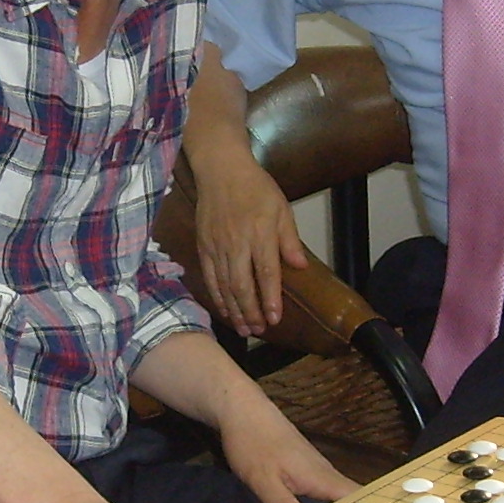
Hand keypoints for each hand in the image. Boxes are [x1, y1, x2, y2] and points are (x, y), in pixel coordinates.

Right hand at [190, 149, 306, 337]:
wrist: (221, 170)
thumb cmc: (256, 188)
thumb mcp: (281, 209)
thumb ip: (289, 240)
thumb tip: (300, 267)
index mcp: (259, 234)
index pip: (266, 273)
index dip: (270, 298)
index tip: (275, 318)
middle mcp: (236, 244)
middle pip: (242, 285)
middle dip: (251, 312)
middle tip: (259, 331)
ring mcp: (217, 247)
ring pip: (224, 286)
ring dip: (234, 310)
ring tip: (244, 329)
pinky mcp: (203, 247)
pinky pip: (209, 278)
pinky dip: (217, 297)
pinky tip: (225, 311)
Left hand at [214, 394, 354, 502]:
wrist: (243, 412)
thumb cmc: (253, 441)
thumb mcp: (263, 480)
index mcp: (320, 477)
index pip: (357, 500)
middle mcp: (325, 474)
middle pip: (354, 502)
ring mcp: (317, 472)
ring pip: (340, 499)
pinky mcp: (306, 471)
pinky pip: (326, 494)